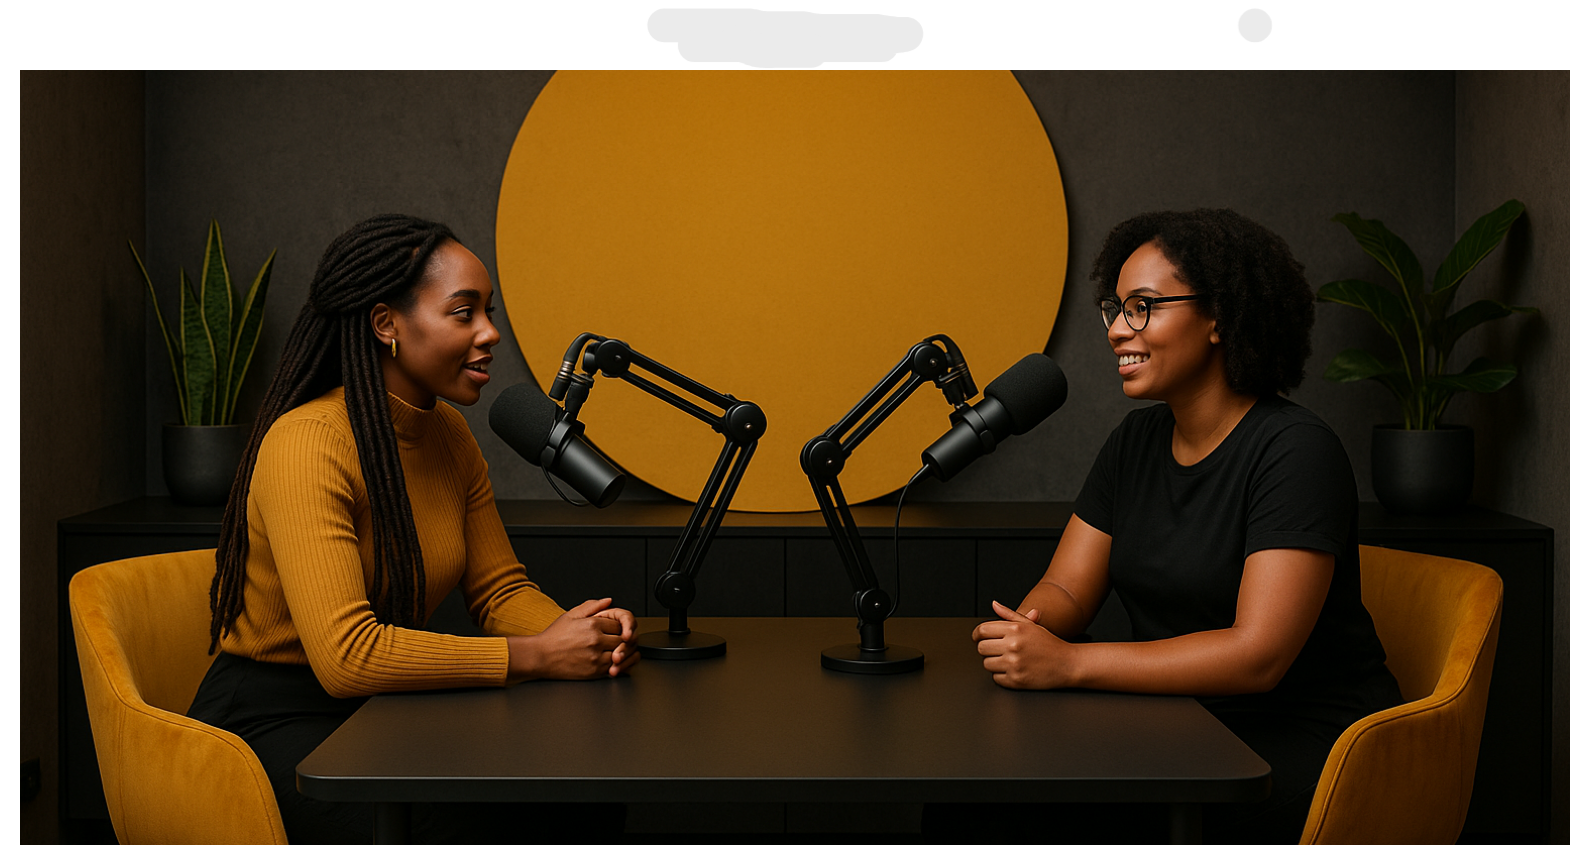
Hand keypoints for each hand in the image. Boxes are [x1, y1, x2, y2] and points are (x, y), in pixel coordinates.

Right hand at [508, 598, 636, 681]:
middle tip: (616, 640)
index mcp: (592, 624)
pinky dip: (618, 664)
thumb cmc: (553, 637)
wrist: (540, 657)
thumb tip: (608, 601)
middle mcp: (596, 640)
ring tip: (614, 650)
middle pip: (623, 638)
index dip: (618, 626)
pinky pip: (616, 667)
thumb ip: (591, 606)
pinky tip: (611, 661)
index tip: (612, 629)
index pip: (619, 623)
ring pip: (622, 653)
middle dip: (622, 639)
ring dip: (621, 652)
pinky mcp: (595, 672)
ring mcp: (596, 657)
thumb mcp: (571, 615)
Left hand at [971, 600, 1072, 689]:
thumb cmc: (1050, 644)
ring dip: (995, 663)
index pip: (982, 630)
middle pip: (981, 648)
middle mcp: (1013, 645)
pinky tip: (1015, 670)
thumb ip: (1009, 614)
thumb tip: (994, 604)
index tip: (978, 638)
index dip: (977, 635)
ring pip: (986, 664)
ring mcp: (1014, 664)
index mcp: (1015, 629)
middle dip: (988, 649)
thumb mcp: (1031, 626)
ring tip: (1010, 661)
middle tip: (999, 650)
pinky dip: (1003, 676)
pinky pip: (996, 678)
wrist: (1068, 664)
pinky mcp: (1016, 680)